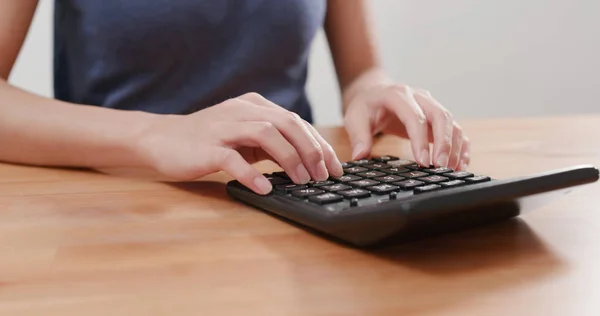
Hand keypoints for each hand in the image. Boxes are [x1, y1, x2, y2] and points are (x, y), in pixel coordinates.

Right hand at [135, 93, 343, 194]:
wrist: (160, 138)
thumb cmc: (206, 141)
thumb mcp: (243, 136)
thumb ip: (270, 144)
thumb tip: (307, 164)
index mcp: (253, 106)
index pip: (295, 121)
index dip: (319, 144)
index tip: (334, 167)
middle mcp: (241, 111)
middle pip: (287, 123)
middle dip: (311, 150)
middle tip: (324, 176)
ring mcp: (223, 128)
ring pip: (266, 134)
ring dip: (290, 158)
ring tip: (303, 181)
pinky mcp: (206, 148)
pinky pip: (233, 159)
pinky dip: (252, 175)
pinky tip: (266, 189)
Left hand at [342, 69, 469, 170]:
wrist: (375, 92)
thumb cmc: (366, 106)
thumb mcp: (354, 117)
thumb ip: (359, 136)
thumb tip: (360, 156)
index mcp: (398, 95)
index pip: (415, 117)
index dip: (421, 140)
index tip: (423, 163)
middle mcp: (419, 97)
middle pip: (440, 116)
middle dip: (444, 143)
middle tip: (441, 167)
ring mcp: (431, 105)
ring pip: (451, 123)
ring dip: (454, 147)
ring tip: (452, 170)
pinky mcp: (437, 116)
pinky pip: (455, 129)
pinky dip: (460, 146)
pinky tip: (460, 164)